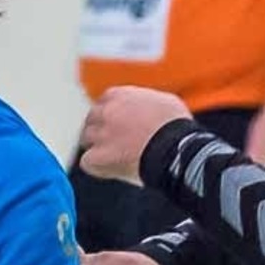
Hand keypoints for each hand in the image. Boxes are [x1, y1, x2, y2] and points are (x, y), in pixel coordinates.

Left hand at [77, 86, 191, 185]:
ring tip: (115, 158)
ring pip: (87, 140)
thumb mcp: (163, 101)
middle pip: (92, 120)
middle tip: (115, 144)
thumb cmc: (176, 127)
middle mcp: (106, 111)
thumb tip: (146, 107)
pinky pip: (87, 161)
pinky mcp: (99, 157)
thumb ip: (145, 101)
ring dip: (97, 148)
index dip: (110, 116)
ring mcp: (101, 134)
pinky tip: (111, 169)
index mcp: (119, 95)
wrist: (177, 149)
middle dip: (101, 131)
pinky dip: (97, 166)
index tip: (118, 126)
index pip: (103, 103)